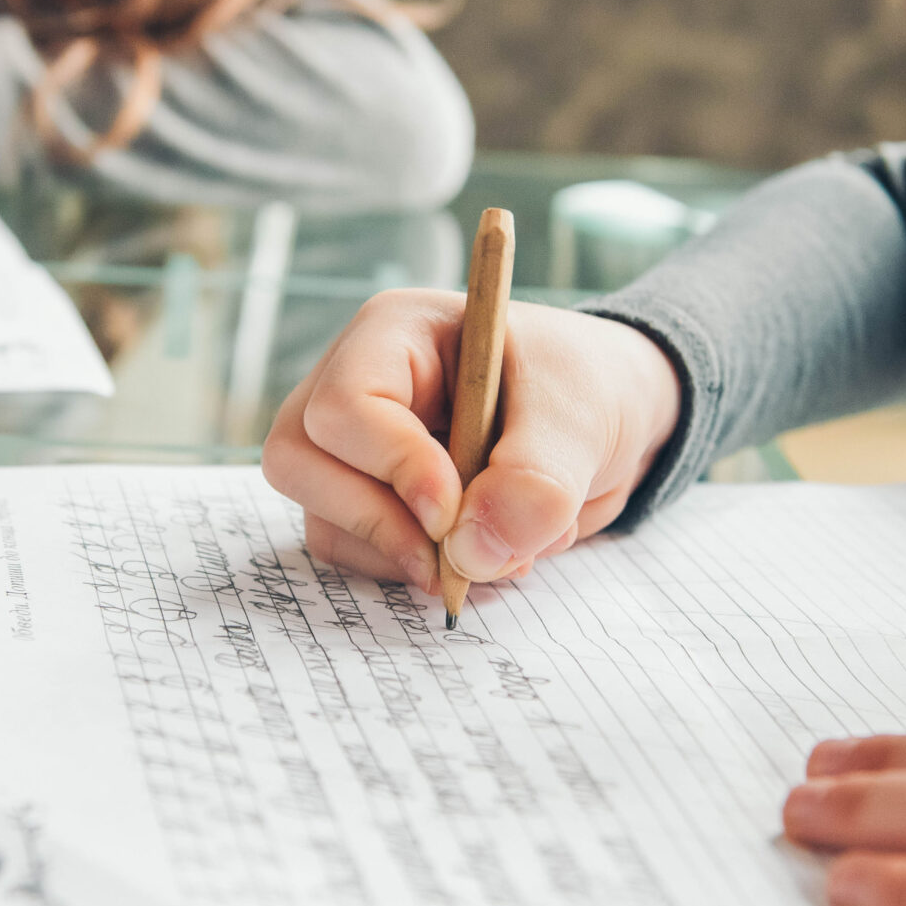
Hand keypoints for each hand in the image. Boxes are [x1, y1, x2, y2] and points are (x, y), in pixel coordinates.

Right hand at [261, 291, 682, 592]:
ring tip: (498, 550)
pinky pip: (353, 553)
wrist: (606, 421)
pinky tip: (478, 554)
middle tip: (463, 556)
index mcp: (396, 334)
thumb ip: (535, 482)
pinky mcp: (367, 501)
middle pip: (299, 461)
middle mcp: (354, 386)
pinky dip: (410, 570)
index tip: (455, 512)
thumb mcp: (580, 418)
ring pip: (323, 518)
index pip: (345, 405)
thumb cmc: (584, 389)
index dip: (394, 467)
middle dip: (380, 521)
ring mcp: (352, 449)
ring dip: (404, 555)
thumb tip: (472, 553)